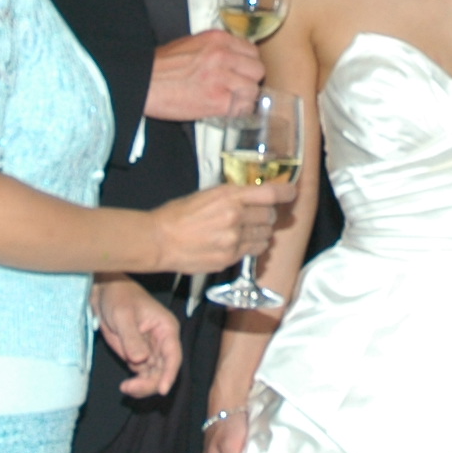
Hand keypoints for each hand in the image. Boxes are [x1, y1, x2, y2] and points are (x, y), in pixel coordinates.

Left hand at [92, 276, 181, 397]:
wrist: (104, 293)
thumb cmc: (118, 296)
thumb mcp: (123, 315)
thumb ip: (132, 338)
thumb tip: (140, 360)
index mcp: (166, 328)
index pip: (173, 355)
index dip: (170, 373)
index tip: (163, 390)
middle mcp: (162, 342)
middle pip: (165, 370)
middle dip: (151, 383)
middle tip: (131, 388)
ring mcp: (151, 351)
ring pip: (155, 376)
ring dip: (144, 386)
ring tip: (126, 388)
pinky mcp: (139, 357)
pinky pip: (144, 376)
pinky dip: (137, 384)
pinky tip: (126, 386)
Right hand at [145, 31, 263, 122]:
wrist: (144, 83)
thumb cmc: (161, 66)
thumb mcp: (191, 44)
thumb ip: (216, 48)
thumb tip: (233, 59)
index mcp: (218, 39)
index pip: (252, 51)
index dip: (247, 64)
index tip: (241, 72)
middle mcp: (224, 56)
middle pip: (257, 70)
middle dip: (249, 80)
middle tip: (237, 88)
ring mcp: (223, 79)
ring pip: (253, 90)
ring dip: (244, 98)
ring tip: (229, 101)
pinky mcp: (219, 101)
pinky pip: (243, 108)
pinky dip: (236, 112)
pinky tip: (224, 110)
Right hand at [147, 179, 285, 274]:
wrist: (159, 240)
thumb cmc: (179, 214)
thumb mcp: (207, 194)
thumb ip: (233, 195)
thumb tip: (254, 196)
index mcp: (229, 196)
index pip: (270, 193)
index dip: (286, 193)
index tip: (292, 193)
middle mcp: (235, 218)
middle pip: (270, 217)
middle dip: (266, 216)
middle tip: (256, 216)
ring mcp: (234, 241)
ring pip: (265, 237)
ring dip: (261, 233)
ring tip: (245, 231)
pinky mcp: (230, 259)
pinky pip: (253, 252)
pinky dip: (250, 247)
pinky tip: (237, 243)